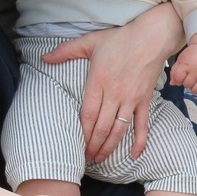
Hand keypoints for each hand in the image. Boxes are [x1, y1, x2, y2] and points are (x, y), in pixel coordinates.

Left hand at [41, 3, 184, 161]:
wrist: (152, 36)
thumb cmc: (120, 38)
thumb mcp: (90, 41)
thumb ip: (66, 51)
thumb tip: (44, 58)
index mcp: (98, 81)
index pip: (88, 114)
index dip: (82, 132)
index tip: (75, 145)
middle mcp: (114, 93)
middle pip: (102, 126)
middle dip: (92, 145)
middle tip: (85, 158)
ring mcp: (131, 99)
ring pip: (119, 129)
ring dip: (109, 147)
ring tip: (100, 159)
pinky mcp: (144, 100)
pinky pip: (142, 124)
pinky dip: (139, 141)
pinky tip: (133, 155)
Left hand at [169, 44, 196, 95]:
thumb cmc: (193, 54)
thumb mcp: (181, 58)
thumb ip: (175, 70)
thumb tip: (173, 83)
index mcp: (186, 65)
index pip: (178, 79)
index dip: (178, 80)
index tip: (181, 77)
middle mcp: (196, 71)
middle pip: (187, 85)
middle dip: (186, 82)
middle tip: (190, 77)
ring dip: (194, 88)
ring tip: (196, 82)